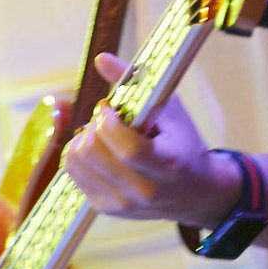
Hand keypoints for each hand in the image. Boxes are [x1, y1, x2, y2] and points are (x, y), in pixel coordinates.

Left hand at [61, 52, 240, 226]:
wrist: (195, 193)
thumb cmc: (183, 144)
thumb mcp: (172, 110)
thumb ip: (138, 83)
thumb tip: (100, 59)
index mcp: (167, 166)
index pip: (127, 148)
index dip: (108, 121)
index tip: (108, 106)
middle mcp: (144, 190)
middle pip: (93, 152)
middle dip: (93, 125)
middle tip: (108, 118)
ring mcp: (122, 204)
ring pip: (76, 161)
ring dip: (83, 138)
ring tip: (103, 133)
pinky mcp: (106, 209)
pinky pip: (73, 173)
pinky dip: (80, 154)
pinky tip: (100, 150)